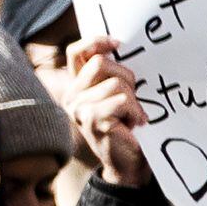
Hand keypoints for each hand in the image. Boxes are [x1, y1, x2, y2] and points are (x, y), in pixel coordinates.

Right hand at [57, 35, 148, 186]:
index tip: (117, 44)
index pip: (76, 51)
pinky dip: (135, 112)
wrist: (128, 163)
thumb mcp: (115, 94)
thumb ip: (110, 74)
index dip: (96, 42)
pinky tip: (134, 124)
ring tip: (132, 116)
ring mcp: (78, 108)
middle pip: (101, 63)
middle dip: (126, 77)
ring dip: (133, 100)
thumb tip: (120, 45)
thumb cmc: (125, 125)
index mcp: (75, 86)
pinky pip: (122, 100)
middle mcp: (71, 96)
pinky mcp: (92, 119)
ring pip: (115, 84)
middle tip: (133, 98)